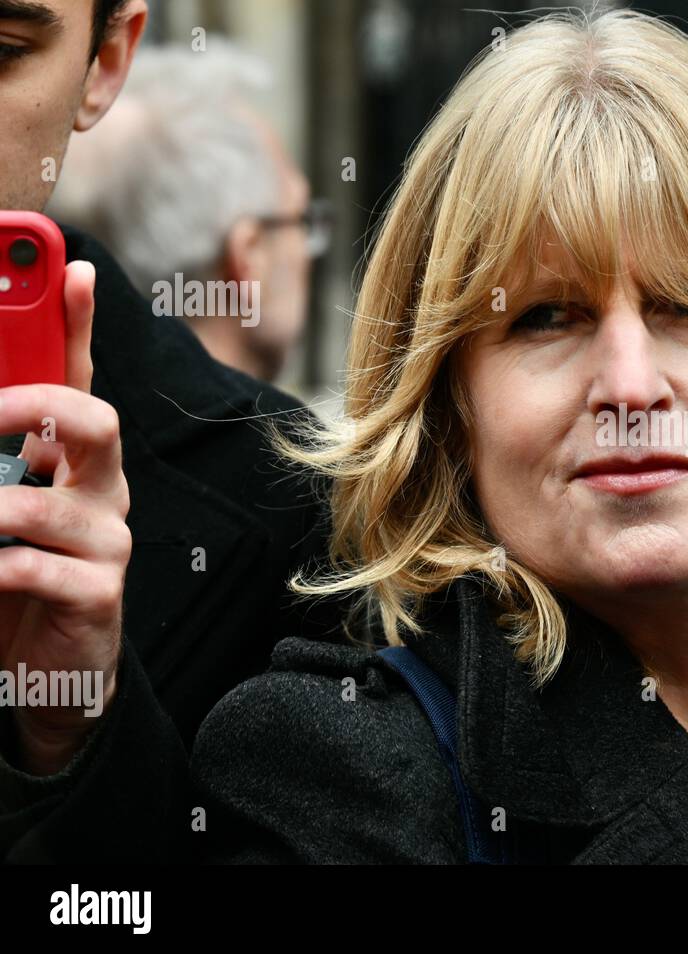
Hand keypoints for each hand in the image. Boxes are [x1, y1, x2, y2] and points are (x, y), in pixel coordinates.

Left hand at [0, 261, 130, 774]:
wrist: (43, 667)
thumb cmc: (15, 571)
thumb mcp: (3, 497)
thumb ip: (2, 442)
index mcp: (78, 457)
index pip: (81, 375)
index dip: (78, 320)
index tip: (69, 266)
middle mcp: (103, 489)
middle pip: (95, 420)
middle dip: (35, 404)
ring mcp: (105, 542)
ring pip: (48, 501)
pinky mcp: (95, 593)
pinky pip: (35, 567)